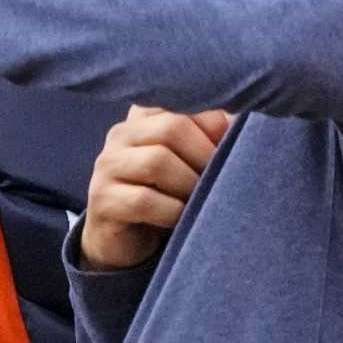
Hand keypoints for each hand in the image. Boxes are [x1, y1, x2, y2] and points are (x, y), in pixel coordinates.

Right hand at [79, 107, 232, 270]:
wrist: (126, 238)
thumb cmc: (168, 193)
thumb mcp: (190, 160)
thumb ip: (211, 136)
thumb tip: (239, 120)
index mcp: (145, 115)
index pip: (184, 103)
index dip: (214, 126)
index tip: (231, 149)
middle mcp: (121, 134)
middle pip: (172, 128)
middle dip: (204, 155)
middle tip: (220, 179)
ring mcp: (108, 166)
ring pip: (156, 161)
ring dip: (189, 184)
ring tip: (200, 199)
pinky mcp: (102, 200)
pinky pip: (143, 200)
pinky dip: (172, 211)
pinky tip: (181, 219)